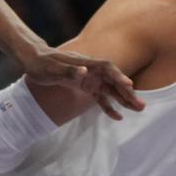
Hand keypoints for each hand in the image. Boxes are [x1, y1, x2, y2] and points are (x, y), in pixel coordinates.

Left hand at [19, 43, 143, 119]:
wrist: (34, 59)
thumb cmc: (42, 63)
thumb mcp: (52, 68)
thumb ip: (68, 71)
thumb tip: (84, 71)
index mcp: (85, 63)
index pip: (106, 68)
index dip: (118, 76)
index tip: (129, 85)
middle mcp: (91, 70)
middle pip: (113, 80)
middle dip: (127, 92)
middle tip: (141, 105)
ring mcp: (89, 78)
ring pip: (110, 89)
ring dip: (123, 99)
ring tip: (138, 110)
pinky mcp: (85, 86)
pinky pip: (100, 97)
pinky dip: (109, 106)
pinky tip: (117, 116)